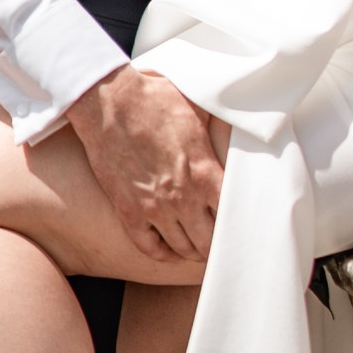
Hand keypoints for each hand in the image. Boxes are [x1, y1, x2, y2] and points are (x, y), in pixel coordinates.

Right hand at [67, 67, 223, 263]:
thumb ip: (219, 127)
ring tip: (199, 248)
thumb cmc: (155, 99)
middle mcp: (183, 197)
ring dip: (193, 251)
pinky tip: (169, 249)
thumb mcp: (198, 108)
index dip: (239, 222)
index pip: (232, 215)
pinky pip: (150, 247)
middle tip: (221, 243)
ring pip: (183, 248)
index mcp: (205, 173)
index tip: (241, 222)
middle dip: (218, 244)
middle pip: (210, 241)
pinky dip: (163, 253)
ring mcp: (155, 208)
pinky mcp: (128, 211)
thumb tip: (242, 117)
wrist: (109, 102)